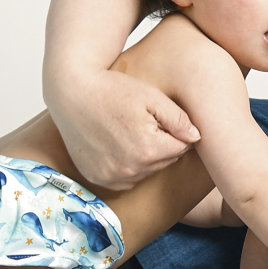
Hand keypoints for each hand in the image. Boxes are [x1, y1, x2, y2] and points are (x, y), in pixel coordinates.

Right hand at [47, 70, 199, 189]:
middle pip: (165, 161)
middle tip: (145, 121)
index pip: (182, 147)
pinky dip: (127, 165)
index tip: (162, 116)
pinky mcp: (98, 178)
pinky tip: (118, 144)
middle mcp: (131, 170)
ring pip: (147, 171)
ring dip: (145, 156)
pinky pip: (126, 179)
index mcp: (148, 149)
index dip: (176, 130)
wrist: (71, 93)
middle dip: (162, 144)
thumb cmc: (112, 89)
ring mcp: (112, 177)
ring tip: (129, 130)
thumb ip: (178, 118)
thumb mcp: (151, 96)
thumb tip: (197, 137)